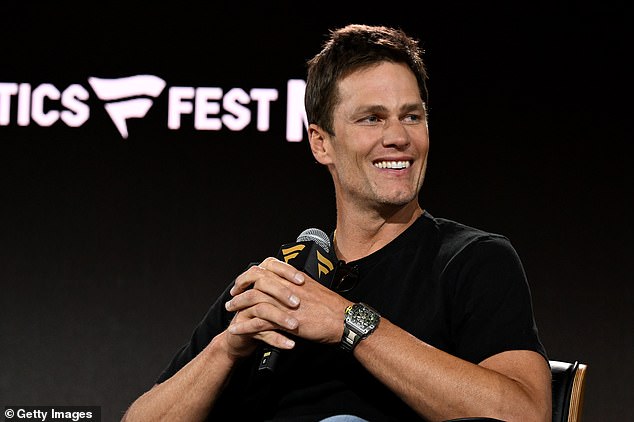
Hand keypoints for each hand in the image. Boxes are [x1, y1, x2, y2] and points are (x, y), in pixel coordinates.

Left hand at [225, 257, 350, 351]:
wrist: (345, 320)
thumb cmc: (334, 308)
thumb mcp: (315, 290)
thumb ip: (300, 288)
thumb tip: (291, 288)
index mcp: (294, 278)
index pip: (267, 267)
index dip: (252, 274)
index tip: (245, 281)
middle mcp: (287, 287)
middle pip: (256, 280)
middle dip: (240, 288)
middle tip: (233, 296)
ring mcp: (285, 303)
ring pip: (253, 299)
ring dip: (238, 305)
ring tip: (230, 311)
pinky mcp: (285, 320)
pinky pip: (258, 321)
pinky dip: (244, 325)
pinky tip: (237, 329)